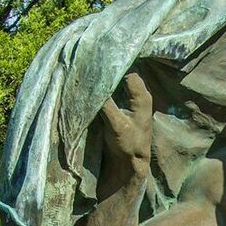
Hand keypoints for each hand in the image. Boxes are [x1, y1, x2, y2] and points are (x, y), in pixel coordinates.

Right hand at [97, 70, 154, 195]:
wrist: (128, 166)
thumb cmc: (128, 146)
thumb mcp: (116, 125)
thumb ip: (105, 103)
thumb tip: (90, 83)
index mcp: (142, 95)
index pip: (126, 68)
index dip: (111, 62)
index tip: (94, 59)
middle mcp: (136, 93)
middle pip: (119, 71)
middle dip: (104, 66)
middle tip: (85, 59)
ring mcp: (126, 98)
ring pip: (113, 79)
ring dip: (100, 75)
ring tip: (83, 67)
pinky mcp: (118, 104)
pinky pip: (108, 89)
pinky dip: (98, 85)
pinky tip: (86, 81)